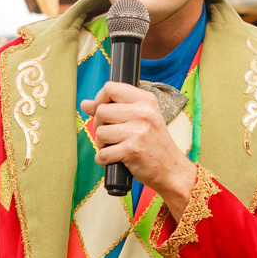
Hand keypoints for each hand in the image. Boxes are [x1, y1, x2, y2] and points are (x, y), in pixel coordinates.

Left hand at [81, 82, 194, 209]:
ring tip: (115, 147)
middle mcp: (143, 113)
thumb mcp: (140, 119)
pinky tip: (114, 159)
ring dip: (102, 144)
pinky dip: (104, 159)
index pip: (110, 88)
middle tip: (111, 135)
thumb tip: (85, 104)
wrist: (171, 169)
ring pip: (100, 132)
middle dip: (100, 125)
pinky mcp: (132, 150)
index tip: (103, 113)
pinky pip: (103, 153)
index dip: (99, 100)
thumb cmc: (154, 144)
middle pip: (101, 111)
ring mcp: (138, 131)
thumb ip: (113, 108)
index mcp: (146, 100)